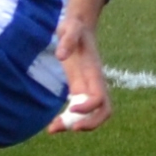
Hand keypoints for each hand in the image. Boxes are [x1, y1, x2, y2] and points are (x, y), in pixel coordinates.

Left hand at [47, 11, 110, 133]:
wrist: (79, 26)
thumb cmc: (75, 27)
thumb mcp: (71, 28)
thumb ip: (68, 39)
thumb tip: (60, 55)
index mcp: (94, 72)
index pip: (100, 96)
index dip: (89, 106)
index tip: (71, 107)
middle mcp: (94, 83)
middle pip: (104, 111)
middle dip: (90, 123)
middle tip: (71, 128)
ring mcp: (88, 88)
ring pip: (92, 115)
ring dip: (77, 125)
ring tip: (53, 129)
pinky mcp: (79, 89)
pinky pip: (79, 111)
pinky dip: (68, 120)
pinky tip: (52, 125)